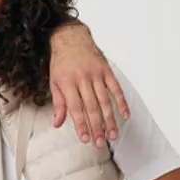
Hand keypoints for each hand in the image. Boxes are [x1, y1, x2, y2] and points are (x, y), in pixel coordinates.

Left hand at [49, 23, 128, 148]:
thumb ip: (58, 103)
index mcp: (68, 83)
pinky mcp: (106, 71)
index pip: (76, 109)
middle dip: (97, 127)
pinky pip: (116, 88)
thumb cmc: (61, 62)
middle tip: (100, 142)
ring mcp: (96, 75)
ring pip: (105, 101)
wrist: (70, 37)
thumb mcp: (54, 82)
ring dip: (110, 119)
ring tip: (113, 135)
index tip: (85, 138)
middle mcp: (83, 79)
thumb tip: (57, 123)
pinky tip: (125, 115)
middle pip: (92, 107)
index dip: (81, 125)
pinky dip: (121, 102)